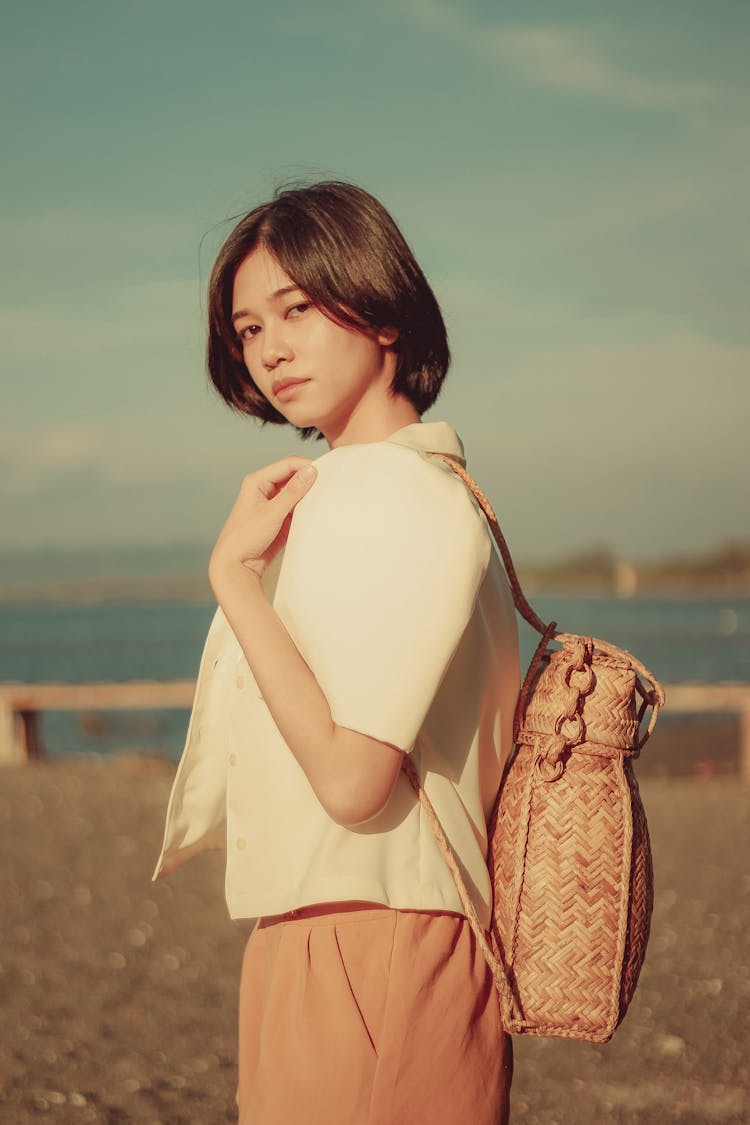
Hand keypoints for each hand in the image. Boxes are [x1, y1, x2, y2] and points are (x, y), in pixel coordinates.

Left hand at [209, 456, 316, 586]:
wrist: (236, 565)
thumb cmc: (245, 538)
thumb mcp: (272, 513)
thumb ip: (293, 491)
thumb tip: (311, 471)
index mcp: (257, 481)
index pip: (287, 465)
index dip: (306, 465)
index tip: (327, 471)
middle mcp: (264, 489)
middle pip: (292, 477)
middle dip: (309, 480)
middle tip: (329, 484)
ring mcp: (271, 504)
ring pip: (295, 493)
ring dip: (308, 495)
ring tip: (324, 497)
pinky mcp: (278, 518)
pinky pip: (295, 508)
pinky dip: (305, 509)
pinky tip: (316, 512)